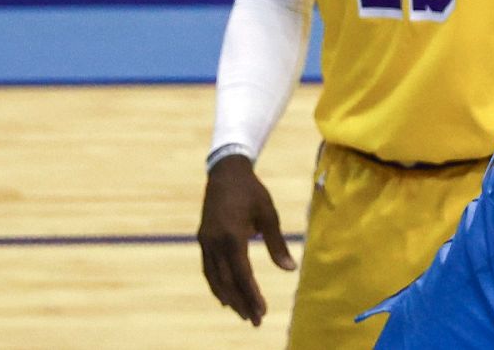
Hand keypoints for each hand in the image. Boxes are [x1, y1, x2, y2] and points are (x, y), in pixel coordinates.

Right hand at [196, 154, 296, 325]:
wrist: (225, 172)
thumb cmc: (252, 191)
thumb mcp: (269, 214)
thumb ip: (277, 243)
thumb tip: (290, 269)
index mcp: (232, 236)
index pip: (243, 274)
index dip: (252, 295)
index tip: (262, 312)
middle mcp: (215, 242)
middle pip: (228, 281)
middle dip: (241, 302)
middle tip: (254, 321)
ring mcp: (205, 241)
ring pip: (215, 278)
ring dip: (228, 297)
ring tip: (241, 313)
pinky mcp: (203, 239)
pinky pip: (208, 269)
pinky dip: (216, 285)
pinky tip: (225, 296)